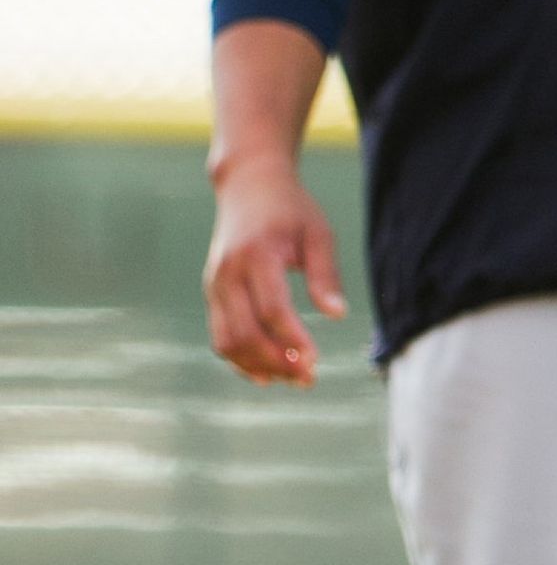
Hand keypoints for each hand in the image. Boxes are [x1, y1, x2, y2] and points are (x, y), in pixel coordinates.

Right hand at [204, 158, 346, 384]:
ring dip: (257, 367)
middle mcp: (228, 272)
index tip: (315, 361)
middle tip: (307, 378)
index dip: (293, 339)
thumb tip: (337, 314)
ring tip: (292, 378)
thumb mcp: (318, 233)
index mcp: (257, 255)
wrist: (248, 186)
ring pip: (226, 341)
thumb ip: (326, 274)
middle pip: (244, 332)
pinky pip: (221, 336)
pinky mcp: (212, 293)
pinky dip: (241, 359)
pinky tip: (268, 374)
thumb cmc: (291, 210)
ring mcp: (215, 284)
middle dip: (276, 362)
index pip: (272, 309)